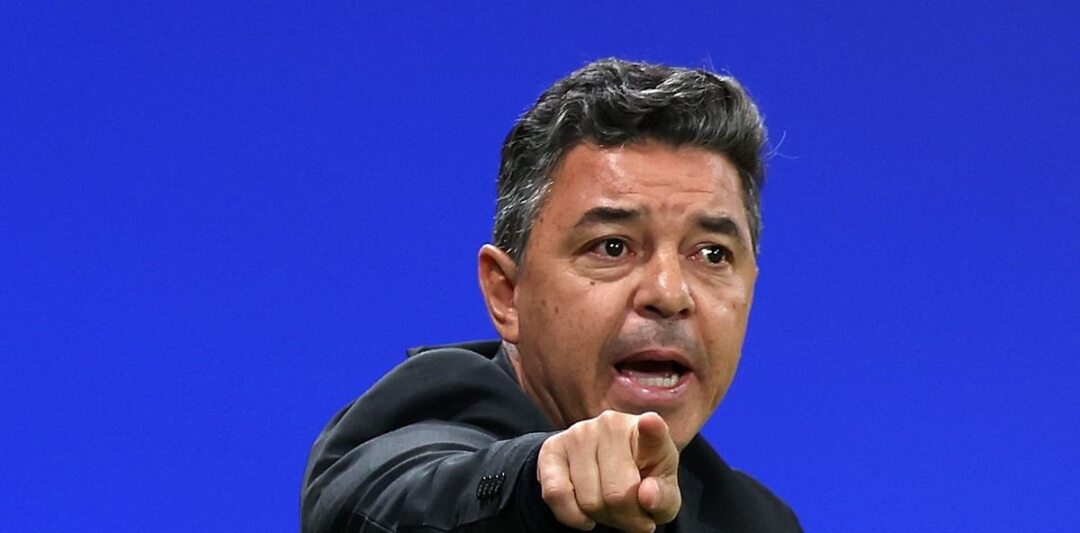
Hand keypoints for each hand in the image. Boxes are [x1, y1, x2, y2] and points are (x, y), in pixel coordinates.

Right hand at [537, 410, 680, 531]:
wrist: (610, 473)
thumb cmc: (642, 483)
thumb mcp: (664, 496)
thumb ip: (663, 498)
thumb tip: (646, 495)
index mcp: (650, 434)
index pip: (652, 431)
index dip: (651, 428)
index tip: (650, 422)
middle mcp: (612, 424)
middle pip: (617, 495)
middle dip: (624, 517)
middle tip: (629, 514)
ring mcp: (579, 432)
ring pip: (587, 500)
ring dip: (599, 517)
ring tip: (609, 508)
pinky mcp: (553, 447)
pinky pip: (555, 493)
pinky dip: (571, 516)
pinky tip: (585, 514)